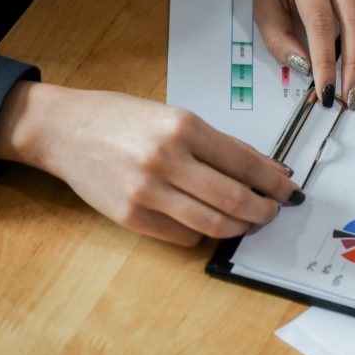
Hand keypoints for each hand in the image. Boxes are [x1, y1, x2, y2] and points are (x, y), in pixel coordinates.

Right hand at [0, 82, 304, 245]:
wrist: (65, 130)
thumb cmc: (126, 120)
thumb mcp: (179, 118)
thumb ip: (226, 147)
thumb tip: (272, 171)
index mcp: (184, 128)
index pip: (247, 165)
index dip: (275, 184)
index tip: (289, 192)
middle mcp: (166, 160)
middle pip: (234, 201)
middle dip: (263, 211)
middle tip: (272, 212)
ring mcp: (146, 192)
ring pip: (212, 226)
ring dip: (240, 228)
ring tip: (248, 222)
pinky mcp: (130, 217)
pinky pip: (184, 236)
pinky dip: (204, 234)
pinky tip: (208, 223)